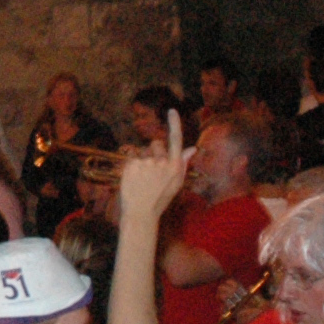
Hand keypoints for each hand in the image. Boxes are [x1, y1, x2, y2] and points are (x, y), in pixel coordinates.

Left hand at [116, 111, 194, 230]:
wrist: (141, 212)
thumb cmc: (160, 198)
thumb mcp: (176, 182)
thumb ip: (183, 163)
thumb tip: (192, 148)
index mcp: (175, 167)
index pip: (176, 140)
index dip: (174, 124)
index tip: (171, 111)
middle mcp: (162, 162)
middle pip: (156, 144)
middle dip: (153, 152)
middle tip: (151, 172)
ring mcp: (146, 162)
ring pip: (142, 151)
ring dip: (142, 160)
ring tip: (142, 178)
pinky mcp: (131, 164)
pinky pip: (131, 156)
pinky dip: (131, 165)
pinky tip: (133, 178)